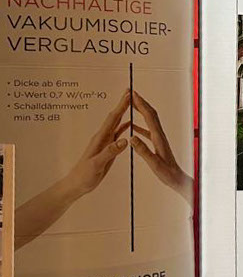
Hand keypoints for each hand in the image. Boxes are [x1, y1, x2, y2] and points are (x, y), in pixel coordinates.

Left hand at [15, 94, 132, 246]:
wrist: (77, 183)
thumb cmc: (85, 175)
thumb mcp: (97, 164)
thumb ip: (110, 152)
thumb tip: (124, 140)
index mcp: (100, 139)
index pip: (113, 119)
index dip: (121, 106)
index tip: (128, 95)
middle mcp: (103, 137)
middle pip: (114, 117)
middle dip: (122, 104)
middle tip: (130, 92)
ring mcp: (105, 142)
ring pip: (116, 124)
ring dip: (123, 113)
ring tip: (131, 104)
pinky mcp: (108, 148)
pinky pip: (117, 134)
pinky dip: (124, 126)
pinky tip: (129, 123)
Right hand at [128, 90, 191, 203]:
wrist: (178, 180)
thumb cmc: (168, 174)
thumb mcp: (154, 163)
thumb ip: (143, 151)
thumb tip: (132, 137)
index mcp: (159, 138)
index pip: (149, 116)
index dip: (141, 104)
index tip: (132, 94)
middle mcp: (160, 136)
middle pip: (151, 114)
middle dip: (141, 102)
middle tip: (130, 93)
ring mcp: (159, 139)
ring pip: (150, 120)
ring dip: (141, 110)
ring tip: (131, 104)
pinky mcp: (158, 144)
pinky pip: (148, 131)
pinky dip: (140, 125)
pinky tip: (133, 126)